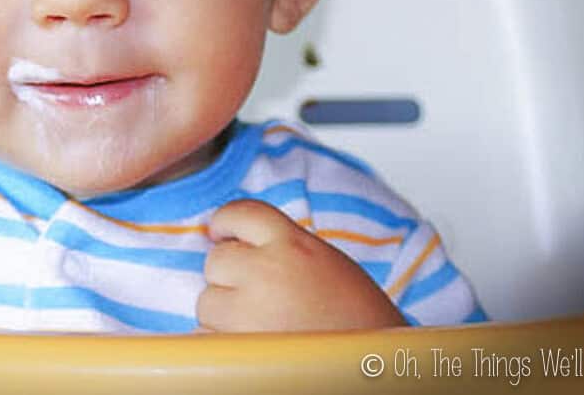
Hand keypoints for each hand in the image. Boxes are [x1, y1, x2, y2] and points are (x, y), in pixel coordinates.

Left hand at [197, 199, 405, 331]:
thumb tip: (232, 244)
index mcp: (294, 244)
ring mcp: (250, 312)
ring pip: (206, 303)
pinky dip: (222, 344)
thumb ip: (282, 248)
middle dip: (228, 278)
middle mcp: (268, 271)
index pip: (240, 212)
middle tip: (256, 296)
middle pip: (216, 261)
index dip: (225, 222)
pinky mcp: (239, 350)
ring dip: (223, 314)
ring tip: (262, 326)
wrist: (377, 370)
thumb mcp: (325, 264)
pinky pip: (207, 339)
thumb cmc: (357, 320)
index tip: (220, 233)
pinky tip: (254, 348)